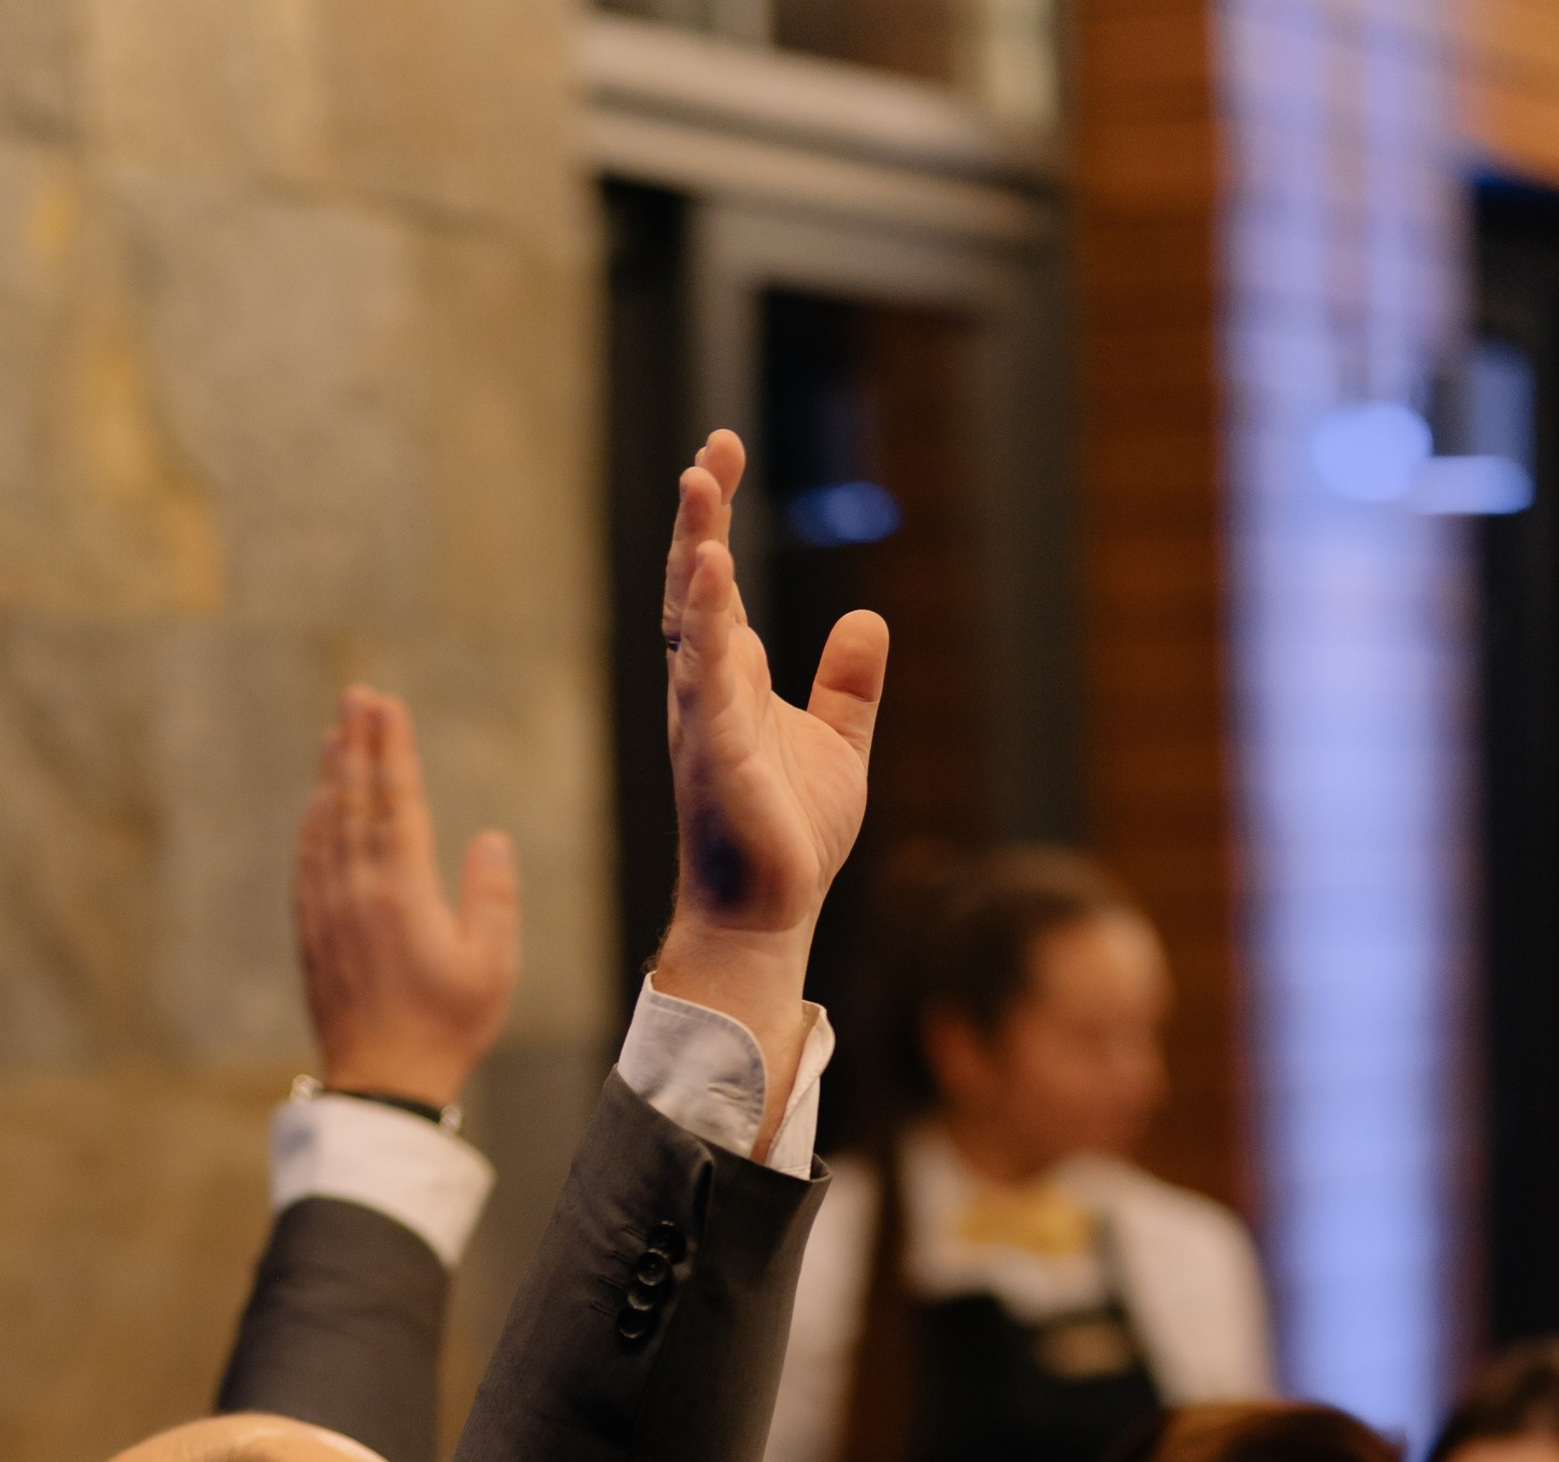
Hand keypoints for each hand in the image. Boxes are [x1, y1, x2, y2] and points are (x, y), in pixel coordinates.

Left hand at [294, 687, 520, 1107]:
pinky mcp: (312, 933)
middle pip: (354, 801)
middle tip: (355, 696)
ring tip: (334, 733)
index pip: (396, 802)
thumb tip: (488, 837)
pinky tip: (315, 804)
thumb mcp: (491, 966)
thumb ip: (491, 897)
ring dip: (330, 775)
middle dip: (356, 744)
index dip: (392, 750)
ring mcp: (328, 910)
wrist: (382, 1083)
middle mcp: (357, 890)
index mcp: (401, 891)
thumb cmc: (446, 1027)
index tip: (387, 704)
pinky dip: (312, 823)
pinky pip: (308, 862)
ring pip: (326, 825)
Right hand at [654, 430, 885, 1138]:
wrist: (771, 913)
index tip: (723, 452)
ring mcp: (707, 719)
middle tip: (709, 453)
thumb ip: (848, 683)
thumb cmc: (792, 836)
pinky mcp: (718, 753)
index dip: (716, 517)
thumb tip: (865, 618)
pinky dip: (708, 624)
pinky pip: (708, 677)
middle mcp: (707, 689)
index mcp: (731, 680)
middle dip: (699, 516)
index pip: (717, 583)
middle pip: (693, 584)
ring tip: (699, 486)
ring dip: (694, 550)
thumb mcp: (840, 743)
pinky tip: (712, 573)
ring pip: (693, 619)